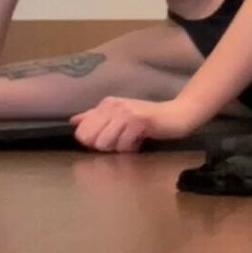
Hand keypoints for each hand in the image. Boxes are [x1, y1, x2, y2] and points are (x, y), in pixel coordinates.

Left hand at [69, 96, 197, 152]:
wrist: (178, 114)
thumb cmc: (148, 119)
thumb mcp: (119, 115)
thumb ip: (95, 117)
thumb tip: (73, 121)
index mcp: (106, 104)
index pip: (81, 131)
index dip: (94, 142)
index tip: (111, 139)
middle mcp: (113, 105)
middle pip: (90, 139)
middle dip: (104, 146)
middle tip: (121, 141)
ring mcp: (125, 112)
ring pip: (104, 143)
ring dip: (119, 148)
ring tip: (132, 139)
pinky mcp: (138, 121)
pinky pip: (123, 146)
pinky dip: (132, 148)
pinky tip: (142, 139)